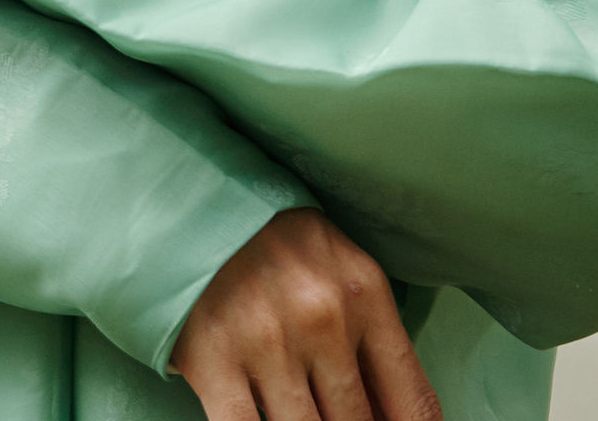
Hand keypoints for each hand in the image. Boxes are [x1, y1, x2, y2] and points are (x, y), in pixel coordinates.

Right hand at [170, 209, 441, 420]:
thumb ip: (367, 335)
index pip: (412, 402)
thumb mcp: (337, 267)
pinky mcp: (212, 357)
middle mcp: (322, 320)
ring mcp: (266, 341)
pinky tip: (261, 420)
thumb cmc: (270, 239)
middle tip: (330, 415)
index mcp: (363, 294)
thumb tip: (388, 413)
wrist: (185, 198)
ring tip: (295, 413)